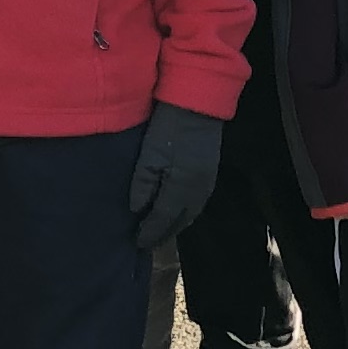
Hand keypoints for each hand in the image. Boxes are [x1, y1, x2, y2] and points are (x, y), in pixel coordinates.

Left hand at [127, 101, 226, 251]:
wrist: (198, 105)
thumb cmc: (169, 128)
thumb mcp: (149, 154)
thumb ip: (142, 184)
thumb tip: (137, 210)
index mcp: (181, 189)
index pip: (162, 220)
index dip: (149, 233)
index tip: (136, 243)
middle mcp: (197, 193)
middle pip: (179, 223)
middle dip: (162, 235)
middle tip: (146, 242)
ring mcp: (207, 185)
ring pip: (190, 216)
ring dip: (174, 226)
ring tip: (158, 232)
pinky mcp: (210, 176)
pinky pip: (196, 206)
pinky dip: (184, 215)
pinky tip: (175, 214)